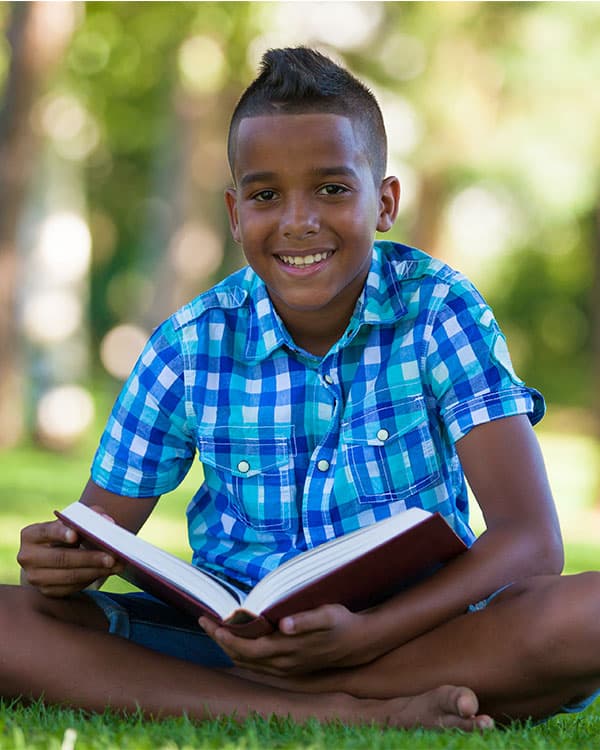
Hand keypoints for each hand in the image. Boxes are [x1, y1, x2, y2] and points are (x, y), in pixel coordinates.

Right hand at [17, 506, 124, 596]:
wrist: (51, 557)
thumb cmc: (67, 534)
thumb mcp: (74, 521)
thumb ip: (90, 516)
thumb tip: (107, 522)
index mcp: (31, 535)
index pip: (46, 532)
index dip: (60, 533)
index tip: (75, 535)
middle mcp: (28, 557)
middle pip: (61, 558)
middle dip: (89, 558)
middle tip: (112, 557)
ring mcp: (35, 577)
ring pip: (69, 576)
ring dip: (96, 571)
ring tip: (116, 566)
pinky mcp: (46, 591)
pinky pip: (72, 587)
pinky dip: (92, 579)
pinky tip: (107, 572)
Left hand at [200, 603, 375, 675]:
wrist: (357, 643)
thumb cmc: (340, 623)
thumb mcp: (326, 615)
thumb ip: (304, 620)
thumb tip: (282, 625)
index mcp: (286, 649)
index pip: (245, 647)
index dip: (224, 637)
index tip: (209, 621)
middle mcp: (282, 663)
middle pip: (240, 657)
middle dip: (219, 640)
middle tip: (203, 620)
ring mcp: (285, 668)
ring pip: (247, 662)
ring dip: (228, 647)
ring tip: (215, 628)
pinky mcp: (288, 667)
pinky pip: (257, 664)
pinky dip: (241, 653)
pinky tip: (238, 641)